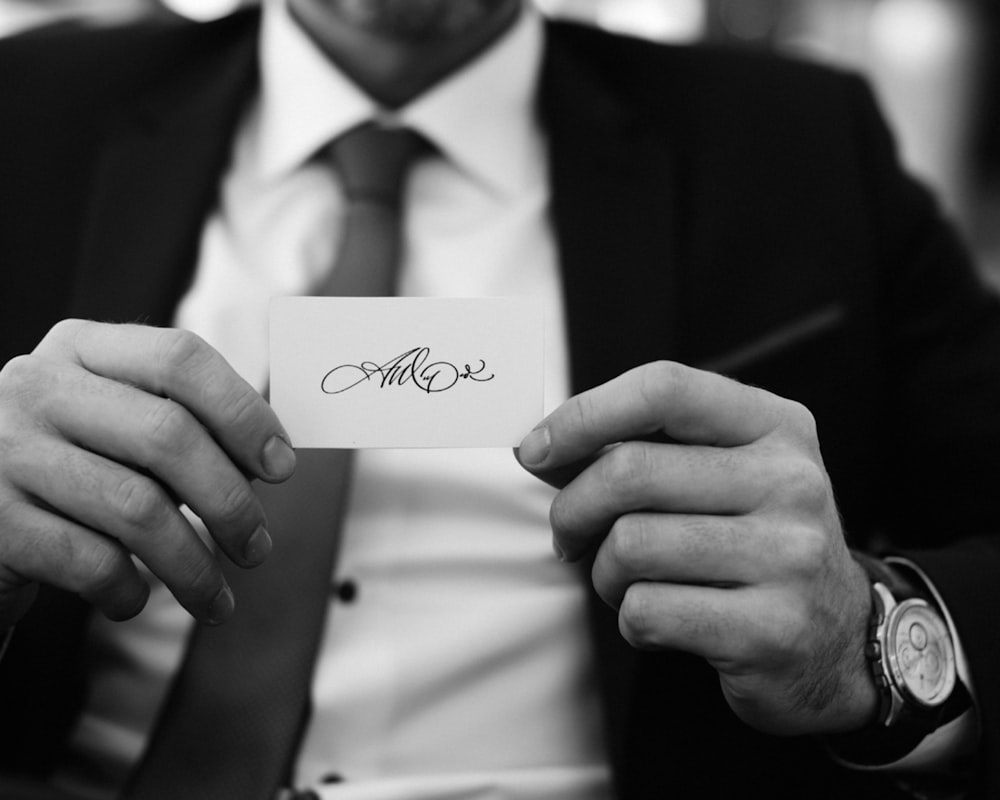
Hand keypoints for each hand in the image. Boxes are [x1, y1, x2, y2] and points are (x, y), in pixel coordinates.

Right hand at [0, 321, 295, 628]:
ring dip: (193, 565)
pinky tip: (136, 600)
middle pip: (168, 435)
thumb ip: (188, 424)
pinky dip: (128, 590)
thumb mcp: (120, 426)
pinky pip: (89, 561)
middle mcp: (36, 386)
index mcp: (81, 347)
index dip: (244, 414)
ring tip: (217, 599)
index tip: (283, 467)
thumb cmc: (76, 469)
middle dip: (230, 501)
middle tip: (256, 547)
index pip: (180, 358)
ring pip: (136, 508)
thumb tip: (276, 457)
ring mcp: (5, 450)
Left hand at [516, 361, 876, 735]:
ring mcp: (789, 556)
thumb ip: (647, 450)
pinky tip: (661, 617)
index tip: (536, 449)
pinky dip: (630, 619)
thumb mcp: (724, 476)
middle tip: (569, 533)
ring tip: (625, 580)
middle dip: (573, 508)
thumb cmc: (754, 543)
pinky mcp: (771, 628)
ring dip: (603, 571)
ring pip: (630, 544)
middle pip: (630, 471)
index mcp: (776, 427)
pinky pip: (647, 610)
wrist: (839, 640)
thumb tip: (540, 446)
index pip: (664, 389)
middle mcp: (791, 481)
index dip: (584, 414)